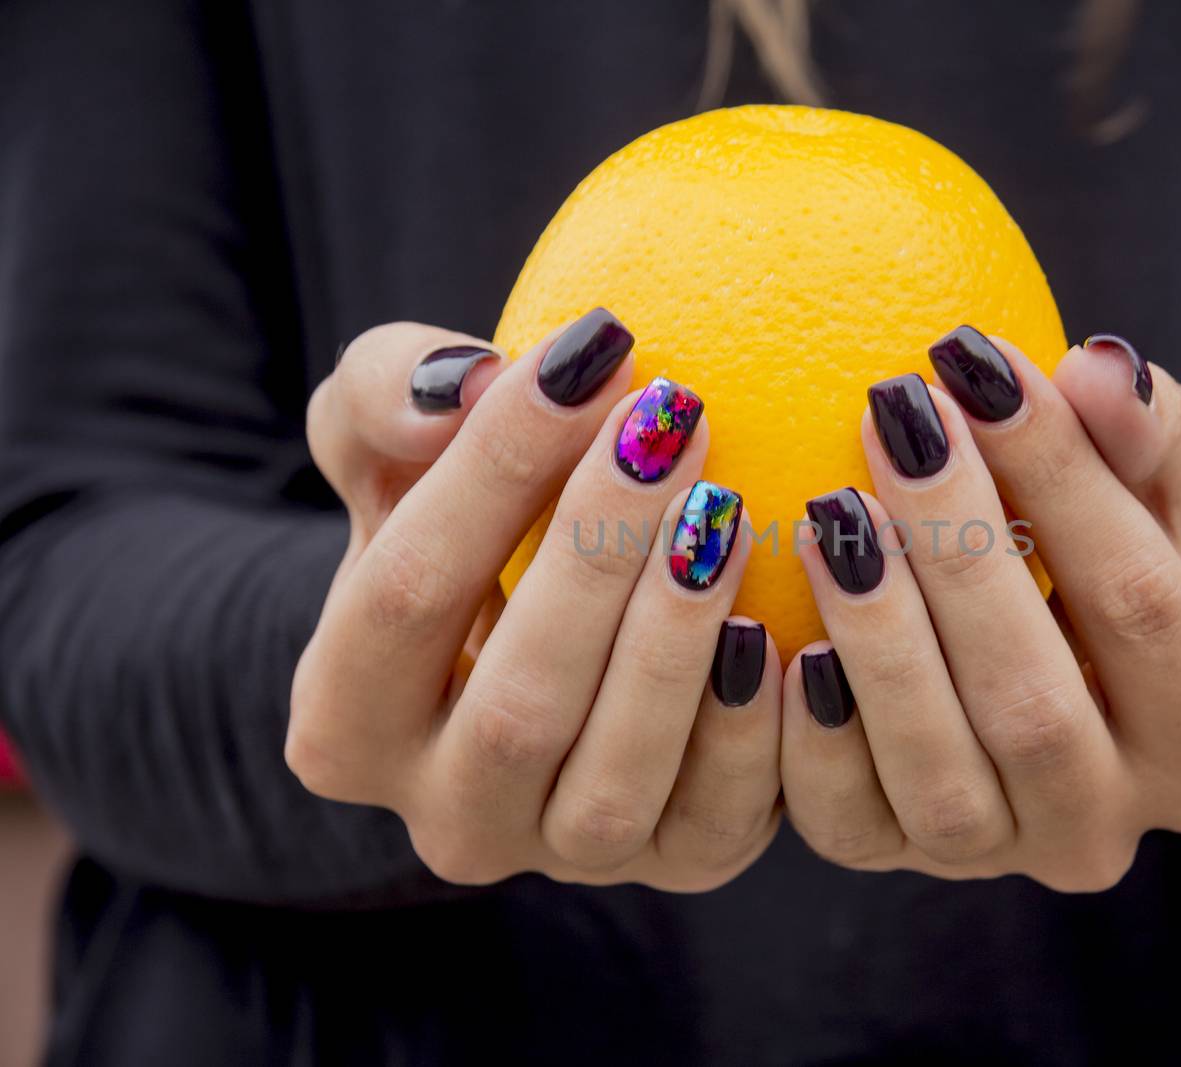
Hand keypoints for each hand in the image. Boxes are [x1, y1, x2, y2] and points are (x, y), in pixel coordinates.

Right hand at [287, 312, 779, 890]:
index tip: (589, 356)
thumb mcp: (388, 440)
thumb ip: (386, 394)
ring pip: (614, 779)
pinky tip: (784, 621)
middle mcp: (444, 819)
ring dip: (678, 639)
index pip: (405, 597)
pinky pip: (717, 819)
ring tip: (729, 505)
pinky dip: (754, 728)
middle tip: (673, 424)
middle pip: (517, 706)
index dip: (494, 473)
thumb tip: (459, 382)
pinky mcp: (674, 863)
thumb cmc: (451, 516)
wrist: (530, 630)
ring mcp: (561, 856)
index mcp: (344, 724)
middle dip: (600, 555)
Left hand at [780, 329, 1180, 889]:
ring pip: (939, 778)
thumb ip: (1148, 433)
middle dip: (956, 555)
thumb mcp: (1156, 487)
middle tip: (891, 420)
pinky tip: (777, 631)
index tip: (979, 366)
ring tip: (830, 511)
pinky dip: (808, 736)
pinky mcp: (900, 860)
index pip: (1142, 606)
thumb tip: (1098, 367)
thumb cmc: (1113, 549)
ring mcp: (1001, 857)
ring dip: (878, 642)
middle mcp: (1111, 827)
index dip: (1063, 482)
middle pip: (1034, 706)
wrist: (1057, 672)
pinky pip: (845, 821)